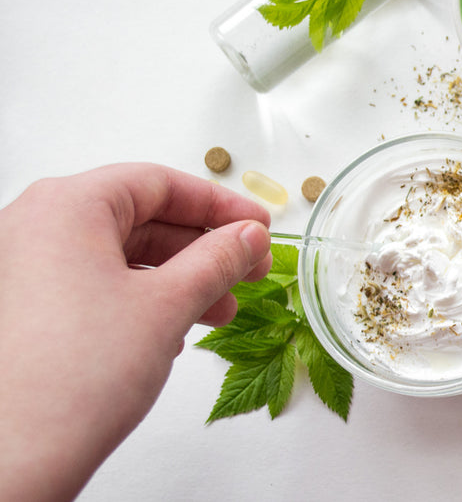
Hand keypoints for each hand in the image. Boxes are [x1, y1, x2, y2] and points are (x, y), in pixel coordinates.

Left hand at [0, 163, 271, 501]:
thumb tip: (248, 236)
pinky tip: (170, 332)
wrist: (13, 456)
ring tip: (219, 312)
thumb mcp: (169, 306)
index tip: (258, 226)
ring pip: (117, 254)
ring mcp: (20, 268)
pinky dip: (139, 298)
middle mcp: (33, 226)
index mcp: (66, 206)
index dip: (220, 205)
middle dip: (202, 248)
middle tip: (248, 270)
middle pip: (139, 216)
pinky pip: (91, 283)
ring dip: (176, 279)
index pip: (159, 183)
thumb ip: (218, 259)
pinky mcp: (20, 308)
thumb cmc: (73, 377)